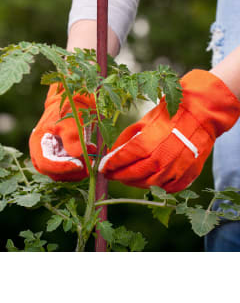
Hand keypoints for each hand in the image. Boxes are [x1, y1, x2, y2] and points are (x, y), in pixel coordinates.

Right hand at [29, 83, 95, 180]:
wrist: (74, 100)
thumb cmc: (70, 108)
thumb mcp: (71, 121)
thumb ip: (72, 138)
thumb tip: (77, 156)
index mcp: (38, 142)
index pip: (45, 164)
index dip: (61, 167)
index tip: (79, 164)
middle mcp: (41, 152)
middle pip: (53, 173)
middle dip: (72, 171)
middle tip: (89, 162)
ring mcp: (51, 156)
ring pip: (62, 174)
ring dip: (78, 169)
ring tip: (91, 153)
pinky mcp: (61, 157)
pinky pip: (69, 168)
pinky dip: (81, 165)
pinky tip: (90, 152)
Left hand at [99, 69, 239, 192]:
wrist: (201, 115)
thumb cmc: (170, 114)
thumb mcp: (144, 121)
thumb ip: (127, 139)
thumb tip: (112, 152)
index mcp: (146, 144)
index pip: (122, 160)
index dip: (110, 165)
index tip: (102, 168)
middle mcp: (159, 160)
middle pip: (132, 175)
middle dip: (118, 176)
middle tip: (111, 175)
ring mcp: (174, 170)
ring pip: (148, 184)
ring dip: (135, 182)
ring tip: (128, 177)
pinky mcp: (186, 176)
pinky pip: (167, 188)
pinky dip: (156, 185)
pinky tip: (150, 179)